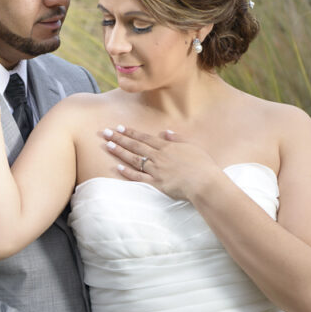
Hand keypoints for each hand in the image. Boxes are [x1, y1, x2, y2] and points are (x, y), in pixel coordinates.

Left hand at [101, 125, 220, 200]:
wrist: (204, 182)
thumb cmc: (202, 165)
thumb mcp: (192, 147)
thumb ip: (178, 139)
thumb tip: (165, 132)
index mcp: (167, 147)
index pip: (145, 138)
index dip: (131, 133)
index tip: (120, 128)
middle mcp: (158, 157)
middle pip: (135, 146)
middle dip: (119, 138)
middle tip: (106, 133)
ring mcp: (156, 170)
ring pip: (134, 159)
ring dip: (120, 152)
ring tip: (108, 146)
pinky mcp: (156, 183)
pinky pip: (139, 177)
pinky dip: (128, 172)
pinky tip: (118, 167)